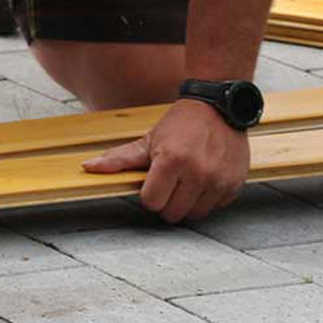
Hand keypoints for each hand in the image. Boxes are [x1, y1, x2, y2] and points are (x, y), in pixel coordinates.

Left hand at [83, 98, 249, 222]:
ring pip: (194, 214)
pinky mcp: (234, 185)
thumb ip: (119, 159)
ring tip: (186, 181)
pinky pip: (215, 208)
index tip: (153, 182)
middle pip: (172, 213)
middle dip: (166, 201)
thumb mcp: (147, 140)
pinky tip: (203, 180)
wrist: (218, 108)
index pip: (151, 202)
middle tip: (169, 182)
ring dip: (187, 203)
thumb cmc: (181, 124)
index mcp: (172, 161)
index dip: (148, 194)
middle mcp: (198, 173)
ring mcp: (218, 181)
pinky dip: (207, 199)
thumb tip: (88, 168)